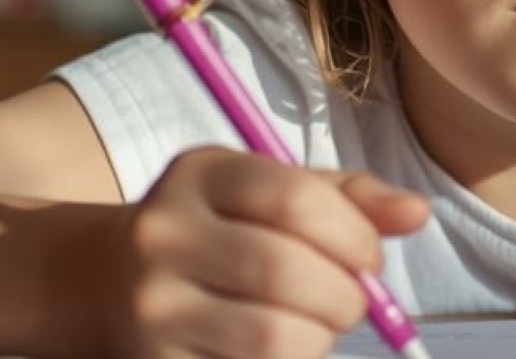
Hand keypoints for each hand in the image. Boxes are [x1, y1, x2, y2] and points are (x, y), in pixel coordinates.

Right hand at [94, 147, 428, 358]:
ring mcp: (152, 305)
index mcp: (199, 174)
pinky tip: (280, 347)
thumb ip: (346, 198)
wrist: (98, 281)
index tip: (369, 258)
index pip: (294, 200)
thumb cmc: (213, 229)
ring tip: (317, 327)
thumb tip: (417, 213)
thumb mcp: (266, 192)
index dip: (354, 236)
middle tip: (351, 303)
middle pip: (286, 272)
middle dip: (344, 297)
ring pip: (271, 338)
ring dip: (318, 340)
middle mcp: (164, 234)